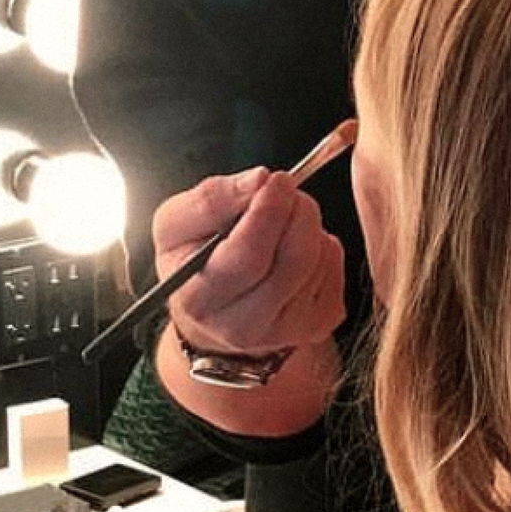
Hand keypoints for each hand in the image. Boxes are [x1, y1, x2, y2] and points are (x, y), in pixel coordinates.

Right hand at [152, 167, 345, 355]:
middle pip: (296, 260)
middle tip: (284, 187)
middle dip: (297, 211)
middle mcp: (243, 327)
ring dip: (307, 225)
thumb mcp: (176, 223)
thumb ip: (211, 199)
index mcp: (199, 301)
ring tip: (281, 221)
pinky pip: (334, 266)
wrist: (214, 309)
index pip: (248, 257)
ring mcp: (285, 332)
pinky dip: (321, 244)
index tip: (276, 179)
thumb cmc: (193, 260)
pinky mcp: (317, 325)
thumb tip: (258, 181)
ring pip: (320, 259)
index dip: (269, 212)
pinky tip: (292, 247)